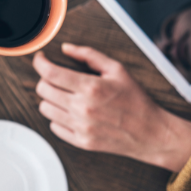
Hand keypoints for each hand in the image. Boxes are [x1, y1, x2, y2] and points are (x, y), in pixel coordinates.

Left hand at [33, 43, 190, 171]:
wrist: (150, 132)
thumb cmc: (135, 99)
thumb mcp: (116, 69)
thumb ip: (89, 55)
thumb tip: (66, 48)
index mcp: (91, 87)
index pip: (50, 73)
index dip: (40, 63)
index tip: (41, 59)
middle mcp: (82, 108)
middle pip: (43, 90)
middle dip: (45, 79)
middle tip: (55, 77)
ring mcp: (80, 127)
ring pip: (44, 108)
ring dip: (50, 98)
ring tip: (64, 94)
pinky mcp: (81, 142)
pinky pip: (53, 127)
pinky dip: (57, 117)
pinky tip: (70, 111)